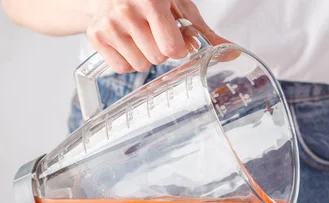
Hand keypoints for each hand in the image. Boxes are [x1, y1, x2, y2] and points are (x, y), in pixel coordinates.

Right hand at [87, 0, 227, 73]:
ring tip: (141, 37)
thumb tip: (232, 53)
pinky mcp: (95, 36)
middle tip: (155, 34)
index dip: (179, 48)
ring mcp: (108, 24)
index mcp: (152, 0)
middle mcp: (127, 10)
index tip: (176, 38)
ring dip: (146, 57)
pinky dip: (128, 61)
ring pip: (141, 66)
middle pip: (158, 59)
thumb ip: (205, 33)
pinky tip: (128, 42)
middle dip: (162, 51)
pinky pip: (122, 68)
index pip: (172, 49)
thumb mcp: (180, 7)